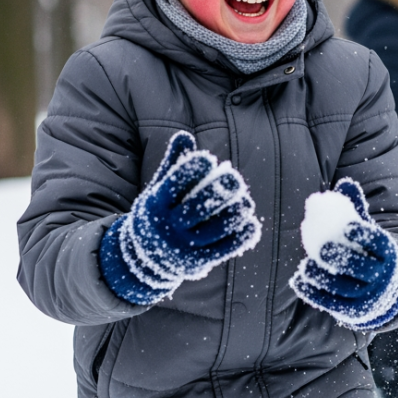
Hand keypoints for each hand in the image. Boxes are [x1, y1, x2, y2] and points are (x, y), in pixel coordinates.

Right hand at [100, 131, 261, 304]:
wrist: (145, 255)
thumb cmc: (160, 209)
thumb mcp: (160, 187)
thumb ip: (174, 163)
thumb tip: (184, 136)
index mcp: (156, 205)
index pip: (171, 187)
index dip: (189, 172)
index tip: (208, 159)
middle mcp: (167, 228)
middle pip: (192, 211)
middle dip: (215, 194)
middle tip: (234, 178)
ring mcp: (182, 247)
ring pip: (209, 233)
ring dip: (231, 217)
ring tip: (246, 202)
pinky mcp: (198, 261)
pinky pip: (220, 251)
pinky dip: (238, 239)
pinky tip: (252, 225)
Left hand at [289, 179, 397, 330]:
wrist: (384, 288)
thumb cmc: (369, 251)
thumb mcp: (367, 231)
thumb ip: (356, 209)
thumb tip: (344, 184)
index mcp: (388, 254)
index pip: (381, 244)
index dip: (366, 236)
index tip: (348, 226)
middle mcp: (382, 277)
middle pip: (365, 270)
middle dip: (344, 259)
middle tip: (322, 248)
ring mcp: (368, 297)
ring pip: (347, 290)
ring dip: (325, 279)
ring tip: (307, 266)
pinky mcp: (352, 311)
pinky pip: (333, 304)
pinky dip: (314, 294)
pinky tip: (298, 281)